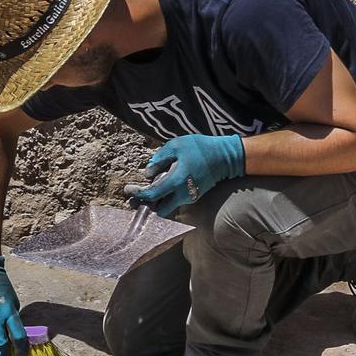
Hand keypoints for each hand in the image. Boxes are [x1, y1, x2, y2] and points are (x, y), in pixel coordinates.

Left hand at [129, 134, 246, 218]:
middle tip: (136, 196)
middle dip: (146, 204)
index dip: (138, 193)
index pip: (152, 194)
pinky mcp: (194, 196)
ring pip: (167, 206)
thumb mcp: (177, 145)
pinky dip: (165, 197)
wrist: (227, 157)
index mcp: (177, 181)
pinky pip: (175, 201)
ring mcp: (189, 197)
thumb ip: (159, 159)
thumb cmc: (201, 148)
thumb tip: (147, 173)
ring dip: (155, 201)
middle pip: (159, 209)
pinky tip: (160, 186)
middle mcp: (183, 194)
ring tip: (146, 190)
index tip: (127, 190)